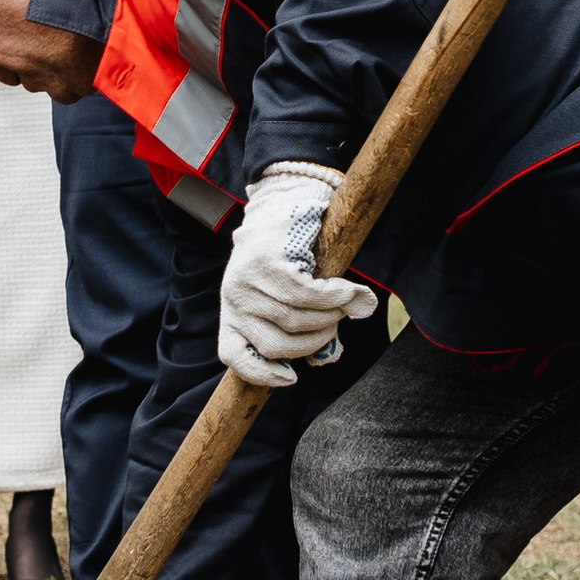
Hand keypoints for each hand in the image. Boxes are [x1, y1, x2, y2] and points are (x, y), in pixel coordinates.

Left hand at [218, 163, 371, 388]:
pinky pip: (307, 295)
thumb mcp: (284, 295)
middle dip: (314, 341)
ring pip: (294, 320)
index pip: (232, 354)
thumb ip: (302, 328)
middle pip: (276, 344)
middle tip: (337, 325)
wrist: (285, 202)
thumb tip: (327, 359)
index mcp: (231, 311)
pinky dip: (333, 298)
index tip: (292, 378)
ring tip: (346, 305)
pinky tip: (348, 292)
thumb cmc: (287, 257)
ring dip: (330, 318)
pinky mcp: (269, 262)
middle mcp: (233, 298)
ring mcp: (247, 280)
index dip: (261, 374)